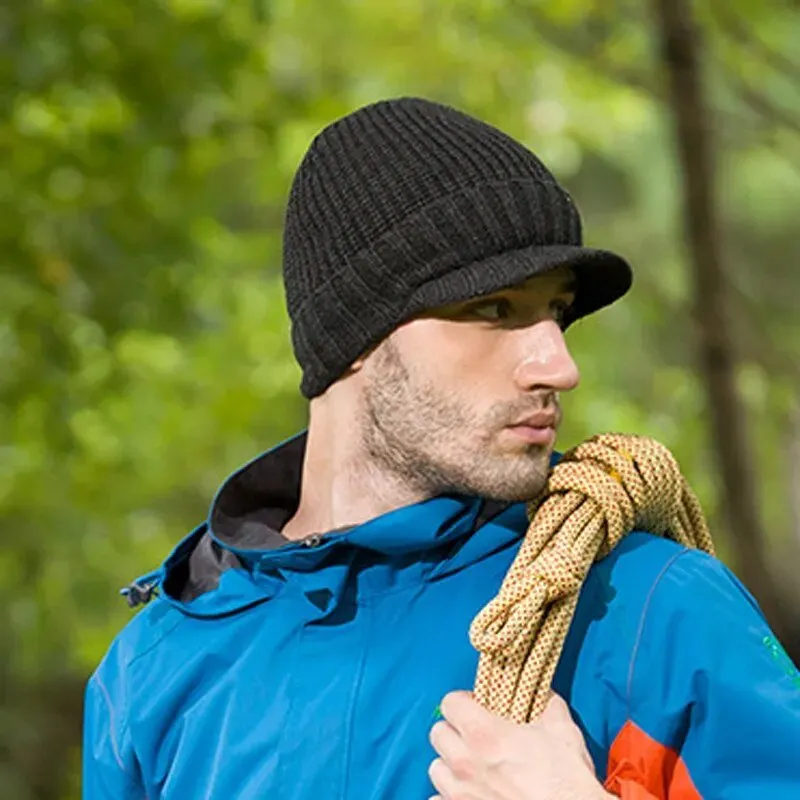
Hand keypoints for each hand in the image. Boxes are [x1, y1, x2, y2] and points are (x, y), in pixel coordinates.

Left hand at [428, 691, 612, 799]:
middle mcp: (465, 763)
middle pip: (438, 733)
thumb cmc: (567, 781)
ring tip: (473, 766)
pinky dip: (450, 796)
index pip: (449, 703)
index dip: (464, 702)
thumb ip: (543, 703)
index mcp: (484, 734)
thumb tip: (539, 693)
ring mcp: (460, 794)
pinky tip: (471, 792)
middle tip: (475, 736)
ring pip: (436, 768)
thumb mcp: (561, 729)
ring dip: (451, 764)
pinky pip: (439, 799)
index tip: (477, 707)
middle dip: (455, 731)